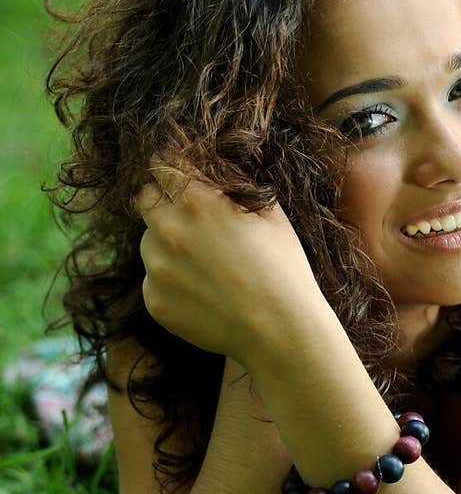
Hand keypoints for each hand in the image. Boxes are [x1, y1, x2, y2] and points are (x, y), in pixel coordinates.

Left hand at [134, 160, 318, 365]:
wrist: (279, 329)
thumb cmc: (283, 268)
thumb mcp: (269, 213)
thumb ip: (234, 186)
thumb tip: (214, 173)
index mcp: (196, 199)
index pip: (162, 164)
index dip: (172, 168)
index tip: (179, 175)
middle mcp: (167, 228)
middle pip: (144, 197)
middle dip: (161, 201)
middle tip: (187, 218)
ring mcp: (156, 266)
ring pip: (148, 241)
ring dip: (166, 244)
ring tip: (203, 265)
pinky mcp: (153, 300)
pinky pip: (153, 280)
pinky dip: (171, 282)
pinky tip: (202, 292)